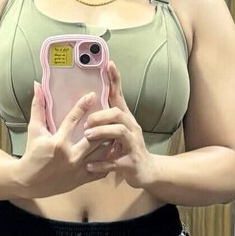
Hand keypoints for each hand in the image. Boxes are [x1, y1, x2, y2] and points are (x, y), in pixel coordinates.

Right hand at [14, 82, 117, 198]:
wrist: (29, 182)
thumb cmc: (32, 153)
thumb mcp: (34, 130)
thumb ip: (38, 107)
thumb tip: (37, 85)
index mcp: (58, 143)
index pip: (73, 120)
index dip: (83, 106)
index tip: (93, 95)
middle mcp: (70, 156)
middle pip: (94, 138)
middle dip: (104, 125)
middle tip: (112, 113)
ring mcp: (78, 169)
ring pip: (102, 153)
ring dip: (110, 140)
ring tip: (116, 128)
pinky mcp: (82, 179)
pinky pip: (102, 168)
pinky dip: (109, 158)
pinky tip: (113, 148)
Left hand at [81, 61, 155, 188]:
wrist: (148, 171)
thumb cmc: (127, 148)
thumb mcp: (118, 130)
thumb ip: (105, 118)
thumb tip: (87, 104)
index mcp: (125, 119)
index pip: (119, 95)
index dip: (115, 80)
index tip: (109, 64)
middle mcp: (131, 128)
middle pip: (118, 113)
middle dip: (101, 115)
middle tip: (85, 121)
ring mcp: (133, 145)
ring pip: (120, 133)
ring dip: (102, 133)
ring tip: (87, 136)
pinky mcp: (131, 163)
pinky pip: (115, 162)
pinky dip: (101, 164)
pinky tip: (89, 166)